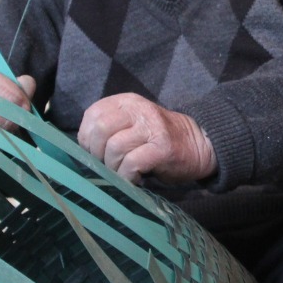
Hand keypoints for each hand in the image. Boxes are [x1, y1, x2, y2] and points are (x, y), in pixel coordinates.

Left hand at [78, 94, 215, 184]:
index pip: (93, 115)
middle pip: (100, 129)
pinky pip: (132, 163)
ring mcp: (152, 128)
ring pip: (114, 148)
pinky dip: (127, 177)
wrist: (200, 144)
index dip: (87, 138)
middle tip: (106, 166)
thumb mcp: (133, 124)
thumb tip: (83, 151)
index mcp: (127, 102)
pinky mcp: (162, 148)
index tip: (95, 153)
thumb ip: (111, 129)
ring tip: (122, 174)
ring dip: (113, 168)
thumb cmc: (159, 140)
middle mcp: (139, 110)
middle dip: (97, 154)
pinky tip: (134, 180)